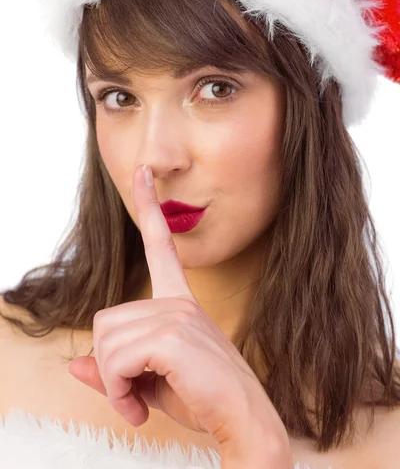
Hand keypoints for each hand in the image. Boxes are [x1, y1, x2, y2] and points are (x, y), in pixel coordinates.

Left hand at [68, 164, 289, 451]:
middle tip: (132, 393)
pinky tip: (139, 407)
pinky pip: (116, 360)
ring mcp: (177, 315)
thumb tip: (73, 364)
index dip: (150, 207)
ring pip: (106, 342)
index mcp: (178, 301)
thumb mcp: (148, 380)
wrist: (243, 420)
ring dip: (113, 382)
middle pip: (106, 320)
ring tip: (138, 402)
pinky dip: (118, 391)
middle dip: (108, 365)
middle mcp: (178, 301)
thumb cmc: (201, 397)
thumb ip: (112, 369)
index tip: (142, 173)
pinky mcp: (173, 336)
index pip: (160, 245)